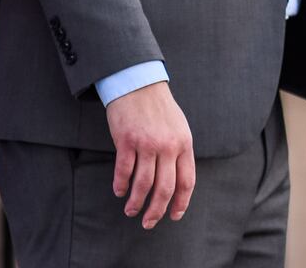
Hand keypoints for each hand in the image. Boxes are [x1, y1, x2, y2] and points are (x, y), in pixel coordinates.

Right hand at [106, 81, 195, 228]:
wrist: (139, 84)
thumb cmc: (159, 107)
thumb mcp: (179, 128)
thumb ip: (179, 152)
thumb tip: (177, 182)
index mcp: (184, 144)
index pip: (186, 181)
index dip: (181, 202)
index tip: (174, 216)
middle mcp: (168, 146)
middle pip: (165, 188)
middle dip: (157, 210)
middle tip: (149, 223)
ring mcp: (147, 143)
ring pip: (143, 184)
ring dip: (136, 202)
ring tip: (131, 211)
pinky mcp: (127, 140)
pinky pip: (124, 171)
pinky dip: (121, 185)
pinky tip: (119, 192)